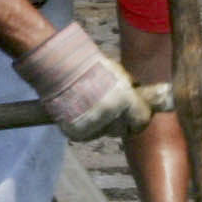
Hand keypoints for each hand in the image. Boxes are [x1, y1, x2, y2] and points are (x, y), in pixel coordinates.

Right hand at [13, 22, 156, 140]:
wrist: (59, 67)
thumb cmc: (91, 66)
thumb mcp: (118, 73)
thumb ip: (132, 89)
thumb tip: (143, 95)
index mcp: (124, 100)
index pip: (142, 121)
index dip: (140, 116)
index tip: (136, 112)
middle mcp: (110, 116)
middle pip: (122, 129)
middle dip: (120, 120)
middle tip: (111, 106)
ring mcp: (92, 126)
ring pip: (105, 132)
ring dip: (103, 123)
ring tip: (93, 104)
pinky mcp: (76, 133)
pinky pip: (88, 134)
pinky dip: (87, 126)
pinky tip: (82, 110)